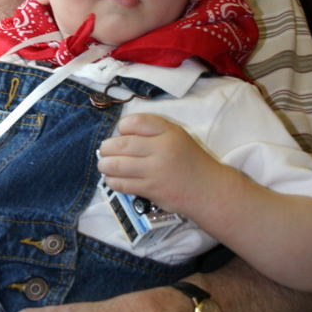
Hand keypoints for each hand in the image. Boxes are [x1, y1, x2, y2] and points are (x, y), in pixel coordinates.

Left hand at [98, 112, 220, 217]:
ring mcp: (155, 171)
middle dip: (106, 148)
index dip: (123, 126)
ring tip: (104, 165)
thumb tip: (120, 134)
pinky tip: (113, 179)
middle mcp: (161, 149)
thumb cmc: (188, 160)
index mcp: (168, 132)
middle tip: (104, 151)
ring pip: (116, 166)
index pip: (136, 122)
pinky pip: (122, 184)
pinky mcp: (151, 190)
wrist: (207, 189)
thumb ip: (152, 130)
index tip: (122, 133)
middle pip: (121, 144)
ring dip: (104, 165)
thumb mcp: (176, 136)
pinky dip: (111, 181)